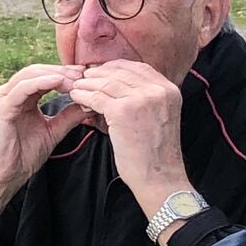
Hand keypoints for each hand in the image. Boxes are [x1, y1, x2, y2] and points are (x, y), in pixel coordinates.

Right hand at [0, 64, 90, 245]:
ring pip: (30, 75)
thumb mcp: (52, 131)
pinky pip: (22, 89)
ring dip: (55, 74)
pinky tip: (59, 81)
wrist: (6, 176)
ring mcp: (3, 99)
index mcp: (20, 97)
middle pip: (37, 70)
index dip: (65, 73)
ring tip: (75, 78)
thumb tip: (89, 104)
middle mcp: (9, 94)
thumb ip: (68, 116)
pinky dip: (41, 82)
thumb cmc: (23, 155)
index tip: (87, 75)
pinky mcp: (2, 108)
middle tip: (84, 73)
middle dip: (62, 70)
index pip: (43, 75)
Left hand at [65, 60, 192, 218]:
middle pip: (120, 72)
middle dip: (98, 74)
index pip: (138, 67)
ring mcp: (141, 99)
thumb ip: (146, 98)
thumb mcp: (159, 116)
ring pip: (105, 83)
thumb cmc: (155, 152)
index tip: (100, 72)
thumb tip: (119, 84)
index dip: (115, 67)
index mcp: (169, 89)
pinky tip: (75, 98)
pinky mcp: (123, 111)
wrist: (159, 177)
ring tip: (75, 88)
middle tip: (82, 78)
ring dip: (87, 84)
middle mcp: (158, 90)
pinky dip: (83, 96)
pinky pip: (96, 97)